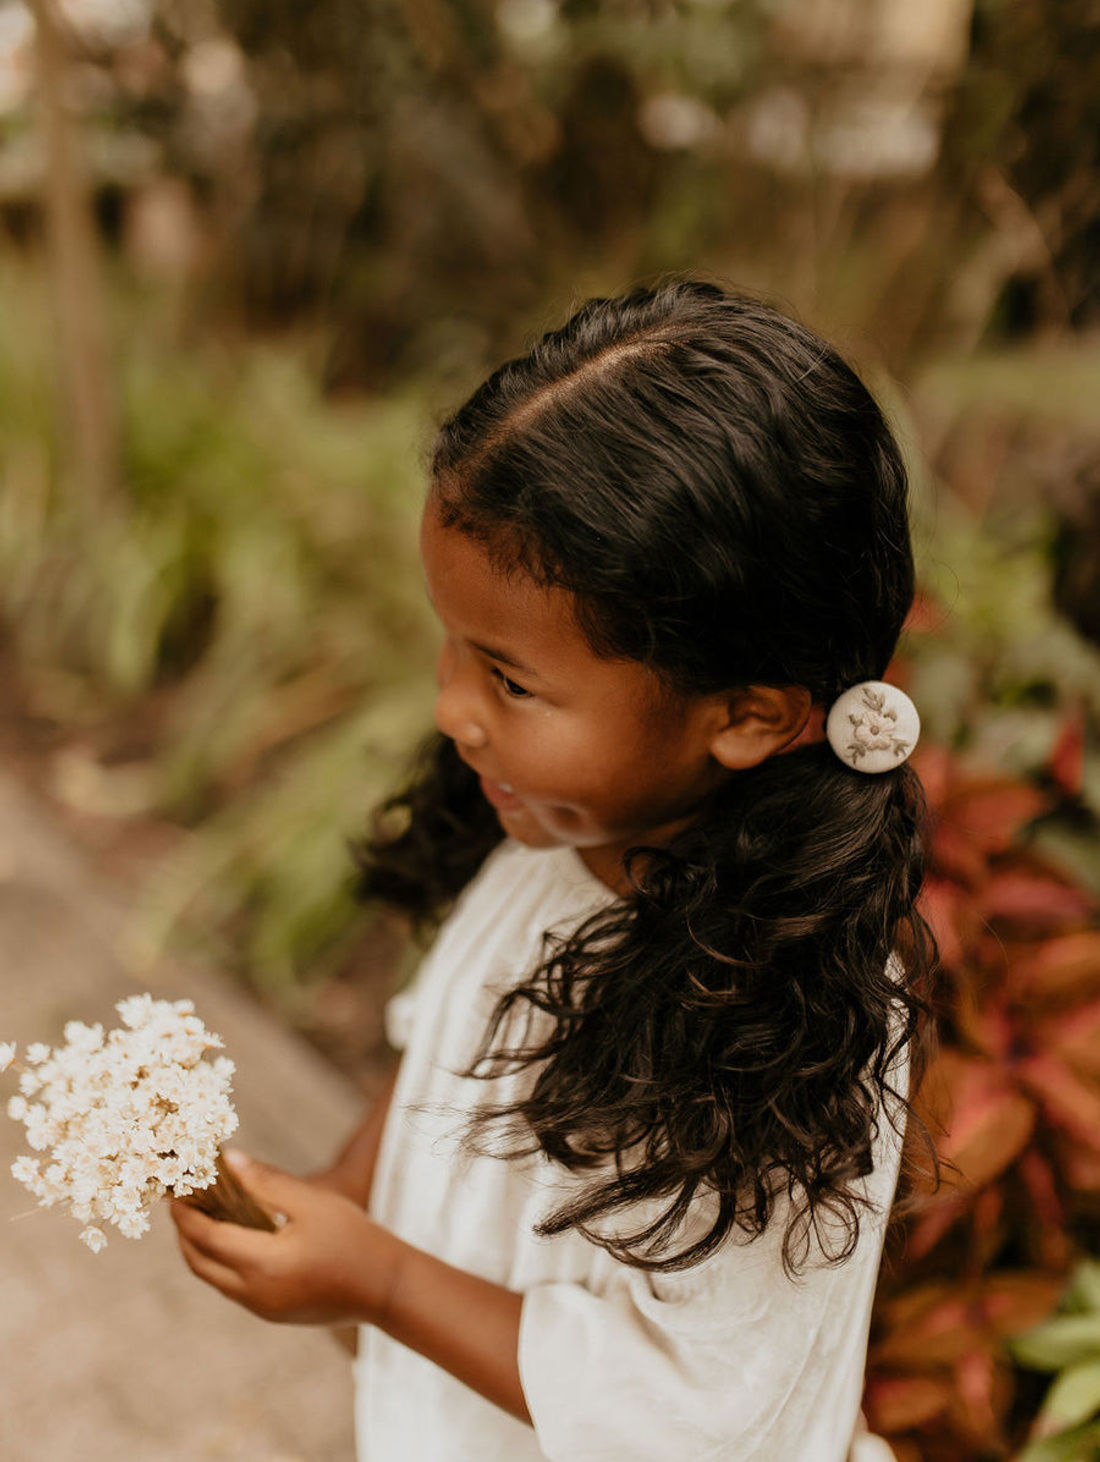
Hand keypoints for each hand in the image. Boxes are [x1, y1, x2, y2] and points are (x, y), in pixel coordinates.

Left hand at [170, 1152, 395, 1326]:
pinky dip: (221, 1261)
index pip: (206, 1238)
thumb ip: (267, 1182)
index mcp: (263, 1265)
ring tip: (203, 1215)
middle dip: (185, 1232)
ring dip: (201, 1248)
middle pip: (200, 1263)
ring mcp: (262, 1308)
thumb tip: (227, 1160)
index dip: (186, 1213)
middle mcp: (254, 1293)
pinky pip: (232, 1287)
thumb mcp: (312, 1202)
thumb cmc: (354, 1238)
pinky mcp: (272, 1313)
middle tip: (183, 1201)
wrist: (385, 1287)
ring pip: (214, 1278)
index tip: (177, 1190)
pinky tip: (233, 1238)